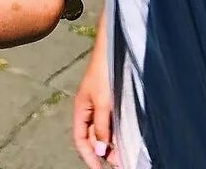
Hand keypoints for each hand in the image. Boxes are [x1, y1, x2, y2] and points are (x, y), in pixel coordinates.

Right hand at [74, 38, 116, 168]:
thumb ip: (101, 127)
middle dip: (103, 152)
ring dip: (111, 144)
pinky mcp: (109, 100)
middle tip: (120, 163)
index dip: (88, 156)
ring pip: (102, 131)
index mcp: (81, 109)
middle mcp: (89, 109)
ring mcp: (99, 105)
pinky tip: (125, 138)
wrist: (112, 48)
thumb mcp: (103, 102)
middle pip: (92, 137)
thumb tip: (99, 150)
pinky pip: (110, 122)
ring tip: (124, 154)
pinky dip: (116, 132)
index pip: (80, 139)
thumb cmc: (104, 72)